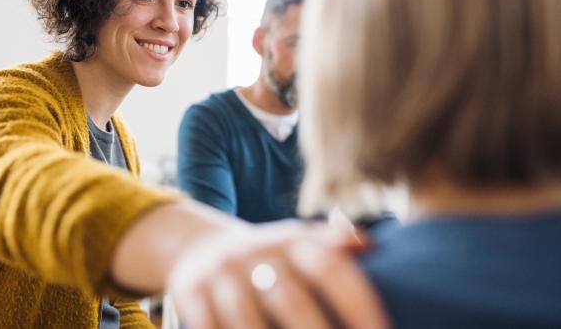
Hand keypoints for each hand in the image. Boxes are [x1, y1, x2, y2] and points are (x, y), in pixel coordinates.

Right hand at [167, 220, 389, 328]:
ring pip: (247, 322)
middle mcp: (256, 252)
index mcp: (292, 240)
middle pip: (291, 298)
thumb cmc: (268, 259)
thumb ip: (333, 245)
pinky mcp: (189, 291)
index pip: (330, 267)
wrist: (200, 248)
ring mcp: (220, 272)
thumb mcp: (298, 244)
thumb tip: (371, 245)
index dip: (358, 303)